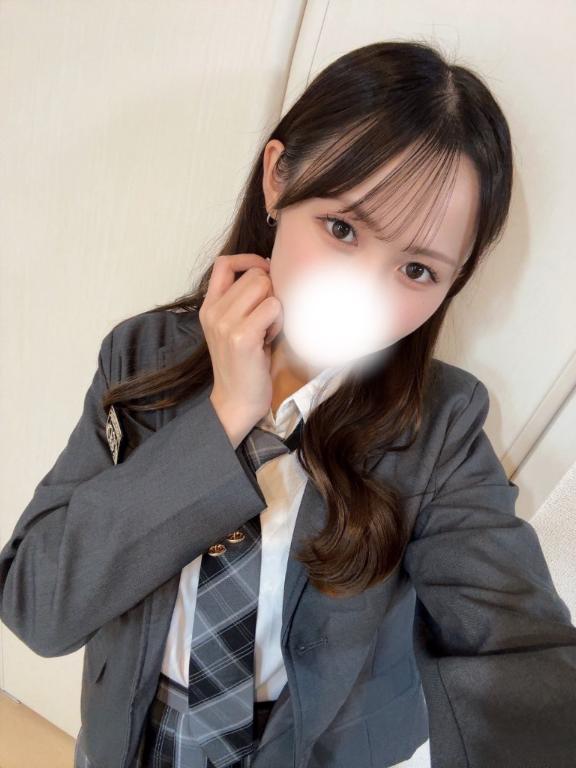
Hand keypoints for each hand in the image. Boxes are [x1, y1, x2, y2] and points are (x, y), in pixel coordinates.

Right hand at [199, 253, 282, 446]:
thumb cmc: (244, 365)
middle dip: (270, 293)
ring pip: (265, 287)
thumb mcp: (234, 327)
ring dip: (276, 307)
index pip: (224, 263)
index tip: (265, 271)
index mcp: (209, 306)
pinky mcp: (242, 336)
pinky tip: (270, 339)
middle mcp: (213, 311)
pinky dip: (279, 321)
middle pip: (255, 274)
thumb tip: (268, 271)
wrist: (236, 401)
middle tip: (267, 320)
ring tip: (268, 330)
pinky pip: (273, 307)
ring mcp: (225, 323)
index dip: (249, 260)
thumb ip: (242, 300)